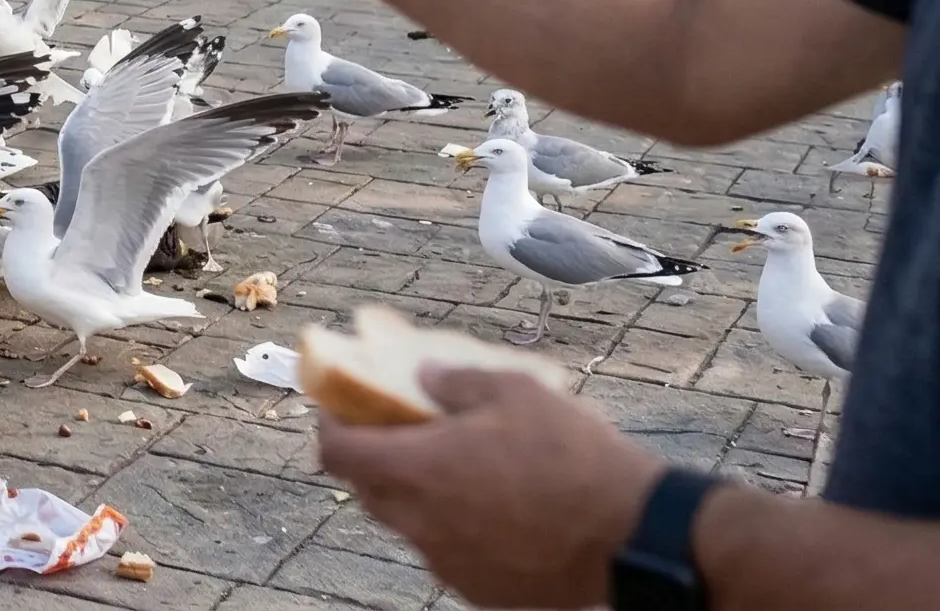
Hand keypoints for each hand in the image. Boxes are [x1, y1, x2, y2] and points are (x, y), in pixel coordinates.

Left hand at [318, 367, 662, 607]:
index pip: (336, 453)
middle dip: (373, 461)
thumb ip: (457, 380)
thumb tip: (424, 375)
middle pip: (368, 491)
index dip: (330, 428)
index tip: (339, 411)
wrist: (635, 536)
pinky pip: (446, 555)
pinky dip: (451, 530)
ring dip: (415, 497)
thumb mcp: (517, 391)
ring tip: (455, 472)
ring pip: (407, 525)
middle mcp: (420, 524)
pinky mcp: (481, 590)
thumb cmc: (574, 456)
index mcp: (416, 470)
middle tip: (400, 435)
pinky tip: (489, 510)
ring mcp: (449, 563)